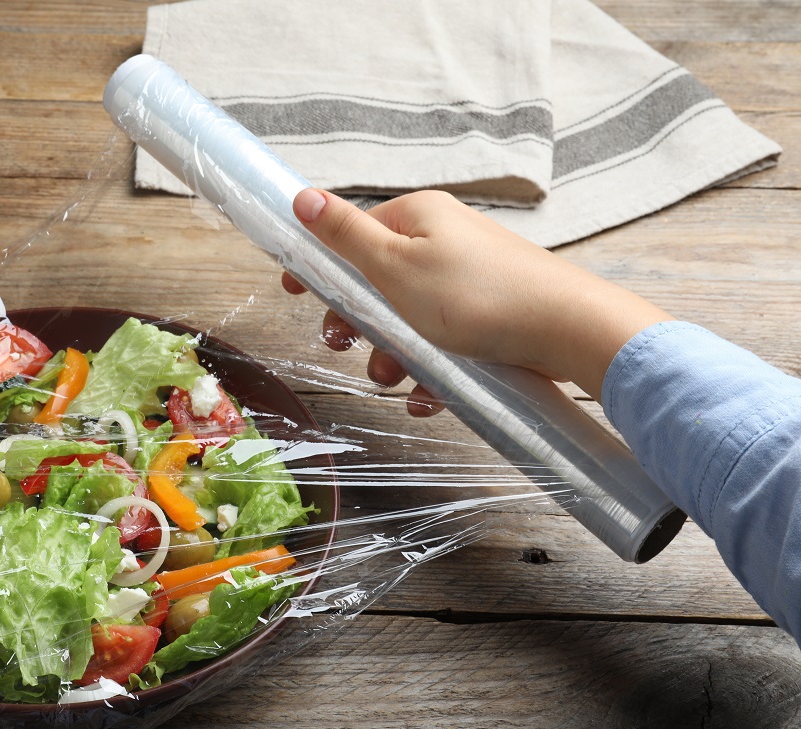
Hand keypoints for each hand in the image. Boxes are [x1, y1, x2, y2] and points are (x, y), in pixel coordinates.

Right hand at [286, 188, 672, 409]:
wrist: (567, 331)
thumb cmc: (476, 297)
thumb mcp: (394, 266)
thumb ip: (345, 235)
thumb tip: (303, 197)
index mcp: (419, 217)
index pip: (355, 233)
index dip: (322, 265)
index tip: (296, 293)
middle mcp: (446, 240)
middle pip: (380, 282)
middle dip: (359, 321)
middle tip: (343, 345)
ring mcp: (472, 279)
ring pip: (411, 319)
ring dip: (393, 354)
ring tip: (394, 381)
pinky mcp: (493, 316)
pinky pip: (446, 342)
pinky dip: (431, 370)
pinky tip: (428, 397)